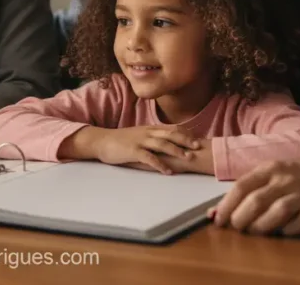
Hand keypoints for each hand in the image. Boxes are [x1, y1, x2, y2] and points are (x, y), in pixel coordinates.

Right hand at [61, 125, 201, 174]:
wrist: (101, 141)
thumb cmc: (121, 141)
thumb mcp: (139, 136)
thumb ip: (152, 138)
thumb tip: (167, 145)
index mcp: (149, 129)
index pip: (171, 128)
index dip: (185, 133)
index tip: (197, 139)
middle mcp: (147, 132)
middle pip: (170, 134)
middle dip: (185, 140)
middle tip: (198, 147)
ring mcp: (139, 141)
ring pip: (162, 144)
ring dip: (176, 150)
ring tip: (187, 158)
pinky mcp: (132, 151)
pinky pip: (149, 157)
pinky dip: (160, 164)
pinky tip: (167, 171)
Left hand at [208, 152, 299, 235]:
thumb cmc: (297, 175)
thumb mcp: (272, 174)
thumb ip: (247, 191)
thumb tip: (214, 212)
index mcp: (271, 168)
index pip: (242, 186)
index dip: (227, 204)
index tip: (217, 219)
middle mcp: (286, 180)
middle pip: (256, 201)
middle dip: (241, 218)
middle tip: (235, 227)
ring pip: (277, 212)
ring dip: (261, 226)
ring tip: (253, 231)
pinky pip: (299, 224)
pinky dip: (287, 231)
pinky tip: (280, 232)